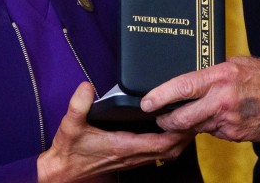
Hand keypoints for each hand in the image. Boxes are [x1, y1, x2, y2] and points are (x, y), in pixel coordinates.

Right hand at [37, 82, 193, 182]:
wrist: (64, 171)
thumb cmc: (69, 150)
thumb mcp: (70, 125)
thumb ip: (78, 105)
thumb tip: (87, 87)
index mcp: (123, 146)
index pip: (160, 143)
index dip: (177, 132)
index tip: (187, 117)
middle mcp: (132, 154)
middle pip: (170, 149)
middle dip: (186, 135)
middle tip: (196, 115)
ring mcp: (133, 158)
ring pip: (166, 153)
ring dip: (179, 140)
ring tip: (188, 120)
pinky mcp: (130, 158)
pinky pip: (157, 153)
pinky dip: (168, 143)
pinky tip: (169, 129)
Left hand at [141, 56, 259, 141]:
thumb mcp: (236, 63)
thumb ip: (212, 72)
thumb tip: (191, 79)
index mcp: (221, 76)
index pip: (183, 86)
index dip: (160, 96)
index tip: (146, 101)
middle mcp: (221, 100)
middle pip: (182, 117)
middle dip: (166, 120)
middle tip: (159, 117)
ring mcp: (228, 121)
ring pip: (196, 126)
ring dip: (190, 122)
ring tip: (191, 112)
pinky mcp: (234, 135)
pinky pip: (213, 132)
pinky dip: (210, 126)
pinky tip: (218, 116)